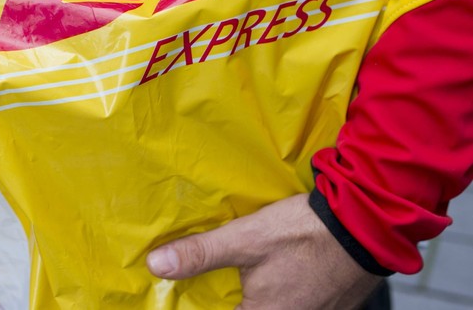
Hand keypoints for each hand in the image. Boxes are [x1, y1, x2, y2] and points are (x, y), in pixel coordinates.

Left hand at [146, 194, 382, 309]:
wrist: (367, 223)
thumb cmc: (305, 234)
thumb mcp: (246, 239)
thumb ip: (201, 254)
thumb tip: (157, 266)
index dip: (199, 305)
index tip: (185, 295)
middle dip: (226, 298)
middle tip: (207, 282)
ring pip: (268, 307)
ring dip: (250, 295)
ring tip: (237, 275)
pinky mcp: (329, 304)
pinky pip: (292, 303)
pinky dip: (275, 292)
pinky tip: (269, 273)